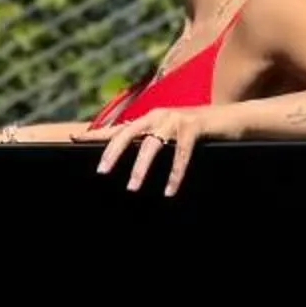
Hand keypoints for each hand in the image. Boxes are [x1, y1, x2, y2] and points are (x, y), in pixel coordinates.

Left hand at [74, 109, 238, 195]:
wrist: (233, 119)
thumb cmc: (198, 131)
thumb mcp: (169, 134)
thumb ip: (150, 140)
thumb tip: (130, 156)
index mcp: (148, 118)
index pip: (117, 128)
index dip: (96, 134)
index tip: (73, 139)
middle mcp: (157, 116)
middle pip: (127, 133)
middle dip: (112, 152)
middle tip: (101, 172)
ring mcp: (175, 120)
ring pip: (151, 145)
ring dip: (140, 168)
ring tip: (131, 187)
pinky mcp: (194, 127)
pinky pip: (181, 154)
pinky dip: (175, 174)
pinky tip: (169, 190)